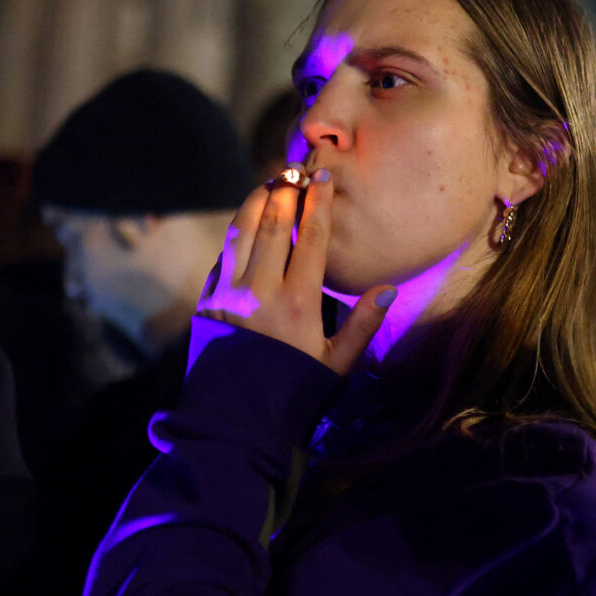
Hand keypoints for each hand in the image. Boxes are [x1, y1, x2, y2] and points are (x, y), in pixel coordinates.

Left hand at [197, 163, 394, 375]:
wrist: (236, 425)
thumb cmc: (294, 396)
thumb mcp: (336, 365)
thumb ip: (362, 325)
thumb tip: (388, 290)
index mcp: (298, 302)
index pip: (309, 237)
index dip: (318, 203)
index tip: (323, 178)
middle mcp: (260, 291)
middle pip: (272, 225)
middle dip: (285, 192)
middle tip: (294, 170)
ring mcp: (229, 294)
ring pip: (240, 233)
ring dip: (254, 203)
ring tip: (268, 186)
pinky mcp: (207, 302)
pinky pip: (222, 257)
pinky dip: (235, 236)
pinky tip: (245, 227)